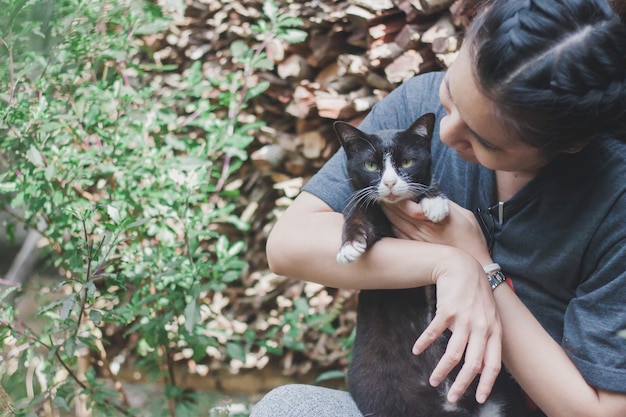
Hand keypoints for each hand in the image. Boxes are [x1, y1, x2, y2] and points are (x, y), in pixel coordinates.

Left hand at [383, 199, 490, 264]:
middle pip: (399, 215)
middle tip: (381, 195)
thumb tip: (431, 195)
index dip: (398, 199)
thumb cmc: (471, 238)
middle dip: (389, 204)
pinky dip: (393, 227)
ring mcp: (419, 241)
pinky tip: (389, 220)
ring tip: (382, 205)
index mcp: (435, 219)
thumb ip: (446, 204)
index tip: (394, 191)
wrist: (473, 264)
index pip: (409, 207)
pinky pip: (400, 236)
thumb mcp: (464, 214)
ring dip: (388, 214)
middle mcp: (424, 230)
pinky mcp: (418, 249)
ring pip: (397, 225)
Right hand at [415, 252, 502, 403]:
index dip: (487, 384)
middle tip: (452, 398)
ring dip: (442, 371)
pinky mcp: (447, 310)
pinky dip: (424, 343)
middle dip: (462, 385)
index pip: (493, 364)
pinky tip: (417, 350)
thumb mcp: (489, 314)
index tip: (479, 399)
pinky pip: (435, 333)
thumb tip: (480, 362)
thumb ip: (487, 336)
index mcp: (494, 331)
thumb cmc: (474, 292)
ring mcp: (464, 319)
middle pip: (473, 364)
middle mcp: (482, 327)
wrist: (461, 266)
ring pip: (454, 354)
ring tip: (433, 381)